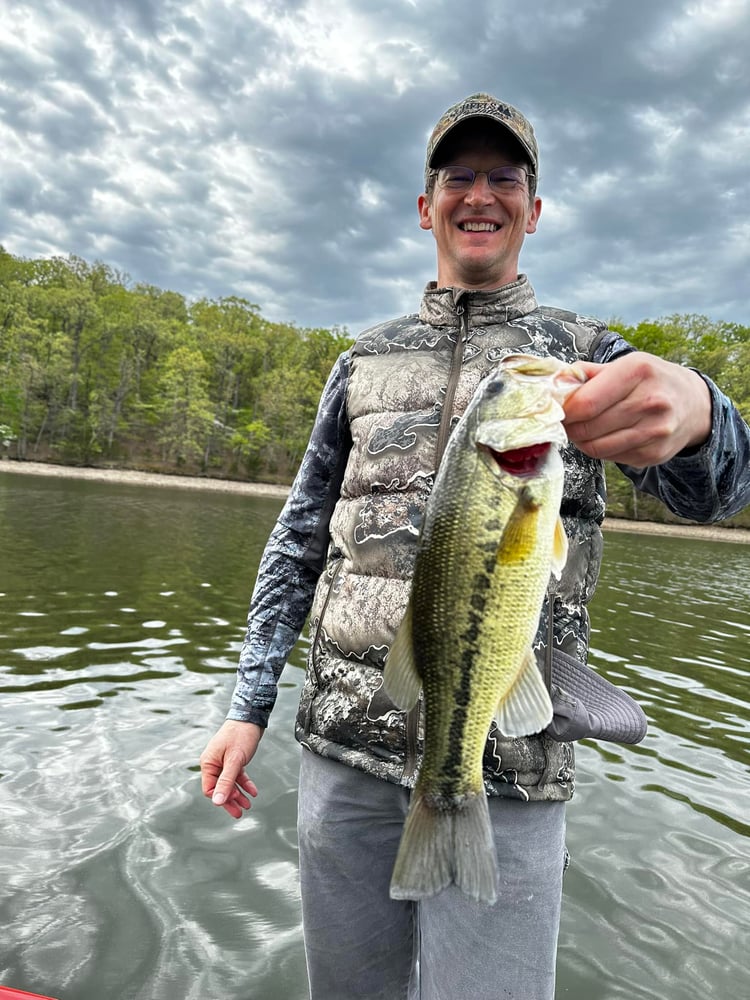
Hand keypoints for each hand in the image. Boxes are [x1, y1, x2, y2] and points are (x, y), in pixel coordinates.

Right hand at [199, 720, 262, 818]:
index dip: (221, 798)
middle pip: (219, 787)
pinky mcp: (233, 759)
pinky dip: (244, 783)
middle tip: (240, 812)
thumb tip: (217, 801)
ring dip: (238, 794)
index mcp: (208, 763)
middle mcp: (213, 763)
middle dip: (230, 800)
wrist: (251, 717)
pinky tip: (252, 791)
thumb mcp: (234, 761)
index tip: (233, 805)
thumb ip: (226, 781)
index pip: (209, 788)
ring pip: (229, 783)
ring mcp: (223, 761)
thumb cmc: (241, 735)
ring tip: (248, 804)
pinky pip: (236, 775)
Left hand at [564, 352, 711, 465]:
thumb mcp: (626, 364)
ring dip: (580, 440)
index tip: (557, 409)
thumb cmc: (653, 381)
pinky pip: (610, 457)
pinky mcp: (653, 454)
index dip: (564, 410)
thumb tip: (555, 383)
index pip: (586, 402)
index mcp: (638, 371)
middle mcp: (650, 401)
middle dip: (569, 426)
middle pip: (587, 427)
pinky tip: (604, 436)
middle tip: (565, 421)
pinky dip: (599, 449)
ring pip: (595, 447)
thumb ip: (588, 373)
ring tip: (582, 428)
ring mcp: (654, 431)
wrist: (694, 405)